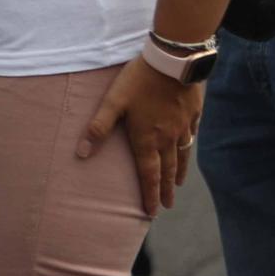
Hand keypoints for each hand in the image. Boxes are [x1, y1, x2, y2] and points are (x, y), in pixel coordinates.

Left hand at [76, 55, 202, 213]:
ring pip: (182, 156)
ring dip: (179, 173)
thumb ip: (98, 127)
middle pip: (167, 170)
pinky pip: (192, 137)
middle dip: (166, 190)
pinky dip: (189, 149)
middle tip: (167, 206)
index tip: (152, 212)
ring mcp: (183, 127)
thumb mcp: (113, 102)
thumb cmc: (138, 81)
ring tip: (178, 185)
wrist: (173, 63)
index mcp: (147, 138)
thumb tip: (81, 153)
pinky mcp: (194, 114)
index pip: (148, 174)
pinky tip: (188, 149)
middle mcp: (168, 138)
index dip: (149, 194)